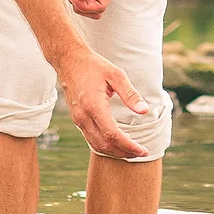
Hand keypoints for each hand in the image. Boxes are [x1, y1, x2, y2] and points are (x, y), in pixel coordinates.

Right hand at [56, 45, 149, 159]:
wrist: (68, 61)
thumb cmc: (94, 66)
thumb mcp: (116, 74)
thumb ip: (130, 94)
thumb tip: (144, 111)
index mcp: (94, 106)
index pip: (112, 135)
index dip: (129, 146)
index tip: (143, 150)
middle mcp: (83, 116)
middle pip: (105, 145)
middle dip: (124, 153)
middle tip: (142, 153)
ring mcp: (78, 119)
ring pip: (96, 145)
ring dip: (115, 152)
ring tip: (132, 151)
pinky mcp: (77, 119)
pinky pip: (91, 139)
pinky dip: (106, 146)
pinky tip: (118, 143)